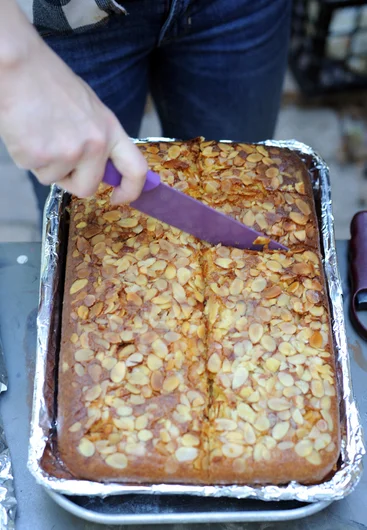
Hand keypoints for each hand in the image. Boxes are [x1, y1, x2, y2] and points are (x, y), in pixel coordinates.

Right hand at [0, 14, 146, 202]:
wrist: (18, 66)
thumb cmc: (50, 83)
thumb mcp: (89, 108)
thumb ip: (99, 138)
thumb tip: (99, 165)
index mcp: (110, 130)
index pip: (136, 170)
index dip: (131, 190)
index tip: (119, 198)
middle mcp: (94, 145)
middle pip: (87, 187)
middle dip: (71, 181)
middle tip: (57, 157)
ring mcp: (68, 152)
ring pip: (54, 179)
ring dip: (44, 164)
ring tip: (38, 132)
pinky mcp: (40, 157)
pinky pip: (33, 170)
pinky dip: (25, 156)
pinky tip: (25, 131)